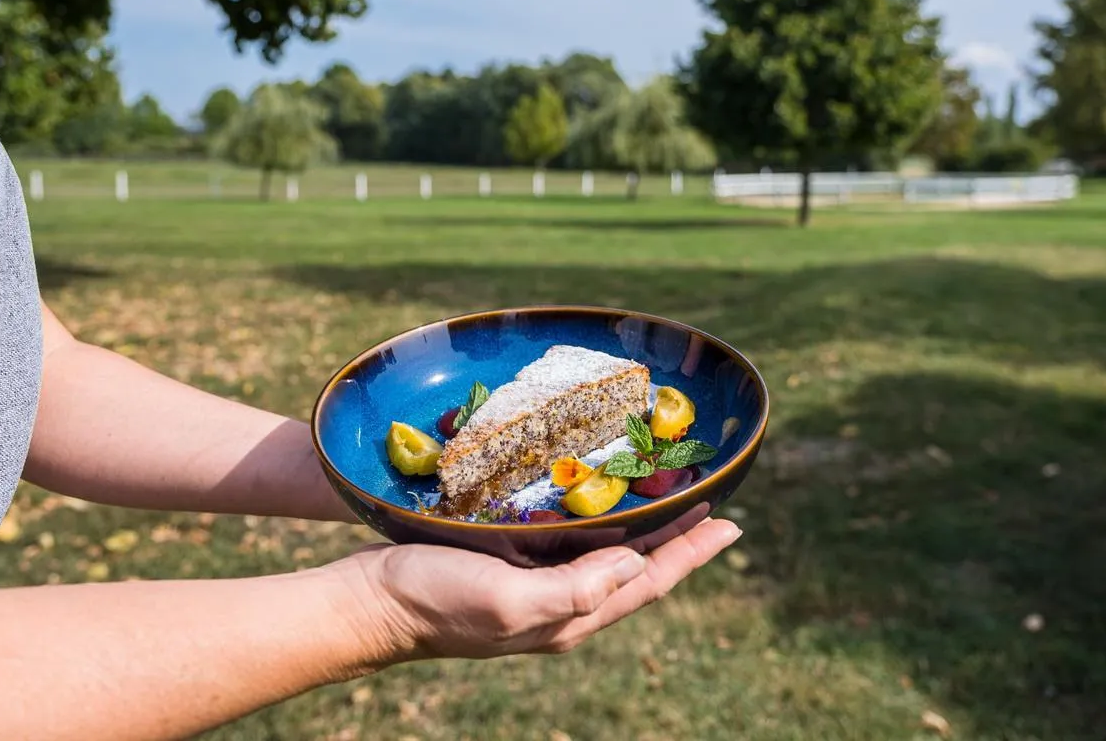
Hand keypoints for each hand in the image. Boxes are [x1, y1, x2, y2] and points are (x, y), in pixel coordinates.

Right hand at [335, 518, 740, 659]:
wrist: (373, 602)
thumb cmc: (438, 602)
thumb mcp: (510, 601)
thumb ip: (576, 590)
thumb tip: (636, 567)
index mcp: (570, 615)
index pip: (649, 582)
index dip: (692, 553)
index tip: (732, 524)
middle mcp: (561, 601)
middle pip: (637, 567)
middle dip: (677, 536)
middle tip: (711, 498)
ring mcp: (534, 581)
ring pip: (605, 550)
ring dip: (641, 523)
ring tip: (668, 491)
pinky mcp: (508, 559)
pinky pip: (568, 537)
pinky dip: (595, 515)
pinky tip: (594, 492)